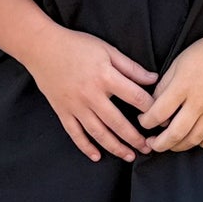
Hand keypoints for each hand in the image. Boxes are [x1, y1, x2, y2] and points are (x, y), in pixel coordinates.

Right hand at [25, 27, 158, 162]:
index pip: (135, 97)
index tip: (160, 118)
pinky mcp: (62, 111)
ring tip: (129, 156)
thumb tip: (153, 79)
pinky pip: (75, 133)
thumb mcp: (107, 50)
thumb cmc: (77, 45)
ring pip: (98, 132)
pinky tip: (96, 156)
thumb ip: (131, 67)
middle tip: (148, 148)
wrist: (42, 48)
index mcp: (105, 77)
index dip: (151, 109)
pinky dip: (85, 146)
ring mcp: (75, 106)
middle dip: (135, 138)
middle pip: (118, 122)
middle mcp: (91, 95)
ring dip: (115, 147)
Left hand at [138, 28, 202, 151]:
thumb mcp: (179, 62)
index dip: (146, 122)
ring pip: (194, 139)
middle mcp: (198, 102)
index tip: (143, 121)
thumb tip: (154, 104)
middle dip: (159, 144)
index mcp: (183, 86)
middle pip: (175, 133)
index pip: (158, 113)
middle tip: (152, 144)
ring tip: (170, 144)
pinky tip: (195, 141)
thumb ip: (164, 84)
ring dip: (178, 146)